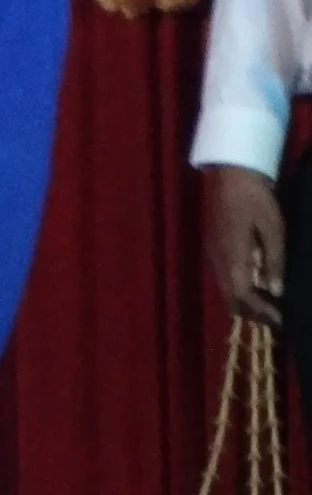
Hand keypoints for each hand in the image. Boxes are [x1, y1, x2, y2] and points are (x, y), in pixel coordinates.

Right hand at [204, 165, 286, 327]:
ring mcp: (213, 253)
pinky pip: (224, 277)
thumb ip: (274, 261)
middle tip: (274, 319)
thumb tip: (276, 291)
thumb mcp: (273, 229)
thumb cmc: (256, 199)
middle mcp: (218, 259)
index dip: (260, 311)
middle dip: (251, 312)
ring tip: (266, 305)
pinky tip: (254, 284)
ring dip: (244, 301)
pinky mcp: (214, 246)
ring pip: (225, 288)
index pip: (243, 295)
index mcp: (233, 257)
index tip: (280, 320)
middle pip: (230, 298)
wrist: (233, 174)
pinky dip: (238, 288)